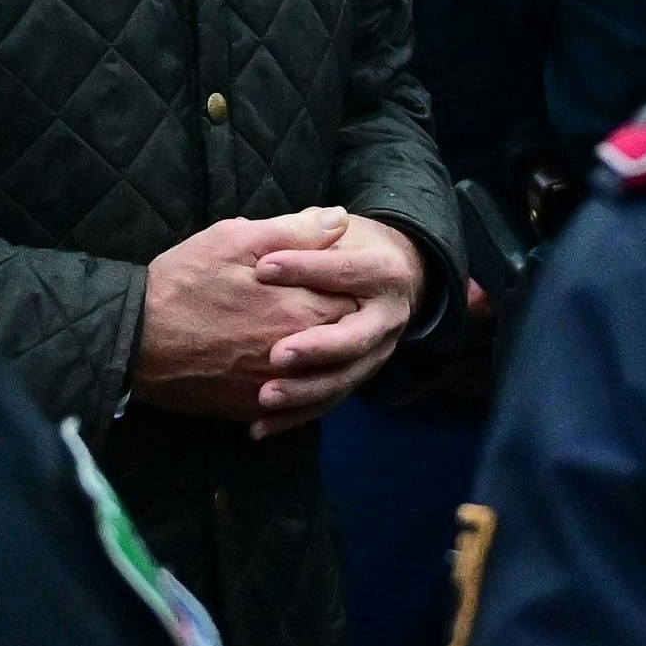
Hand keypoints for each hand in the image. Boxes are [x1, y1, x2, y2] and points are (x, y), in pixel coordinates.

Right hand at [133, 210, 355, 424]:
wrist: (134, 340)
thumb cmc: (183, 283)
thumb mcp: (235, 241)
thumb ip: (295, 231)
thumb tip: (339, 219)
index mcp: (302, 310)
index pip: (355, 299)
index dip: (352, 285)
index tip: (346, 275)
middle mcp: (300, 357)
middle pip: (347, 341)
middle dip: (346, 322)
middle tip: (338, 304)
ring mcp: (277, 387)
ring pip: (325, 377)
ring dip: (327, 358)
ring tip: (317, 337)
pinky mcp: (253, 408)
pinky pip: (293, 405)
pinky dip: (300, 389)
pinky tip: (293, 371)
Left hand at [245, 214, 427, 435]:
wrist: (379, 280)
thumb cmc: (344, 247)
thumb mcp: (331, 232)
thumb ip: (316, 228)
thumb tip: (327, 218)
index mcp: (385, 274)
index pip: (347, 271)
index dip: (306, 268)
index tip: (262, 267)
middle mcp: (387, 318)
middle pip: (354, 339)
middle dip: (316, 348)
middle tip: (276, 354)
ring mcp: (374, 353)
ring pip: (343, 380)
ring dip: (304, 393)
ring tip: (264, 397)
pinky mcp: (355, 376)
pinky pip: (327, 403)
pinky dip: (293, 418)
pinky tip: (258, 427)